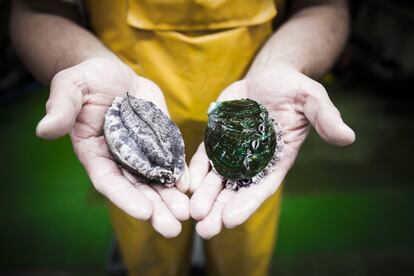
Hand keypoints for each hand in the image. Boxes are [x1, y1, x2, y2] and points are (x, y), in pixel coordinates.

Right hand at [37, 56, 189, 237]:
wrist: (115, 73)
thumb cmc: (88, 79)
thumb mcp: (71, 87)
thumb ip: (61, 108)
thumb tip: (43, 130)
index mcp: (94, 152)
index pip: (109, 181)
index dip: (125, 198)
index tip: (144, 213)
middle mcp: (119, 158)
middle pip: (136, 189)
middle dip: (155, 208)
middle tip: (173, 228)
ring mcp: (142, 151)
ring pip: (156, 181)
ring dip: (171, 198)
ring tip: (188, 213)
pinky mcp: (159, 141)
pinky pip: (171, 161)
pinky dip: (180, 174)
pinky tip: (192, 186)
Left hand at [189, 64, 354, 238]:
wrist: (269, 75)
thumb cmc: (292, 87)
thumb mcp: (311, 97)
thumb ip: (324, 116)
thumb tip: (348, 137)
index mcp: (277, 158)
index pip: (263, 186)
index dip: (248, 203)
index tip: (231, 219)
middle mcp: (254, 160)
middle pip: (236, 190)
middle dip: (221, 209)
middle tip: (205, 230)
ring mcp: (234, 150)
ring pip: (217, 179)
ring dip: (205, 197)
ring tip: (193, 213)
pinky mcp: (218, 138)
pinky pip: (204, 158)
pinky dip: (195, 171)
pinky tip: (185, 183)